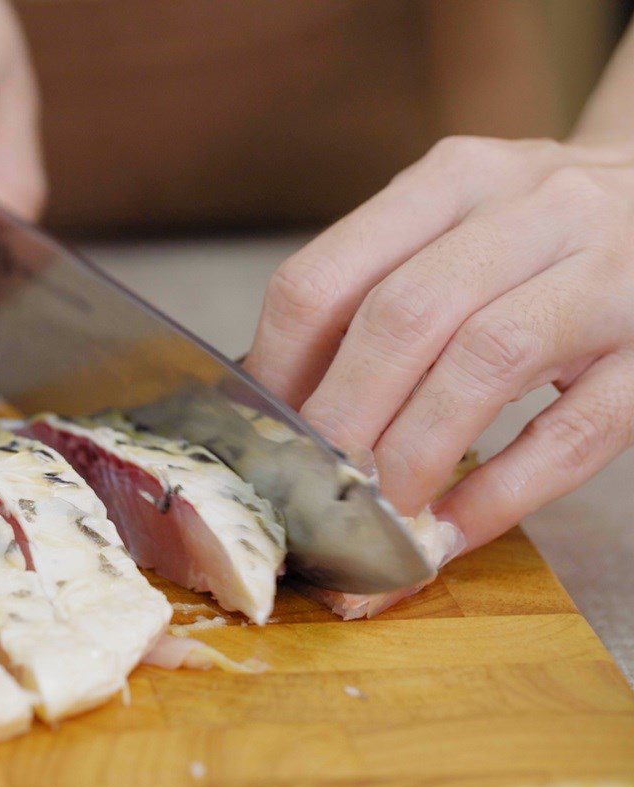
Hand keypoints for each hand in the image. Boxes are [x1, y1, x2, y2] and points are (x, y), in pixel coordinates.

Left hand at [245, 135, 633, 549]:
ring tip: (379, 515)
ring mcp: (610, 271)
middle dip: (342, 421)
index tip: (264, 433)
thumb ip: (378, 293)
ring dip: (415, 454)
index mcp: (451, 180)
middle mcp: (532, 208)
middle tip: (314, 489)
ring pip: (485, 363)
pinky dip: (499, 493)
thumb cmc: (543, 235)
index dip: (278, 370)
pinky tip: (452, 528)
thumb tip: (281, 396)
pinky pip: (572, 432)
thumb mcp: (457, 229)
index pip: (324, 278)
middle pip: (400, 319)